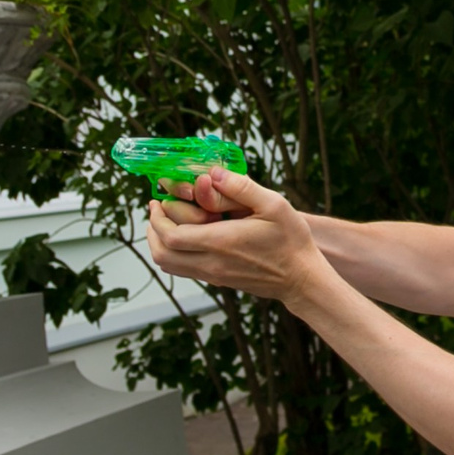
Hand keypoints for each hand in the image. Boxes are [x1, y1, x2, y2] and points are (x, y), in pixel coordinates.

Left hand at [146, 170, 327, 304]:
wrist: (301, 279)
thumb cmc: (290, 240)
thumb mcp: (273, 205)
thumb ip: (241, 187)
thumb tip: (213, 173)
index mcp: (221, 242)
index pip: (170, 237)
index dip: (157, 219)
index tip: (157, 202)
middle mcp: (211, 263)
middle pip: (162, 255)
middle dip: (152, 231)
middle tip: (157, 211)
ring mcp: (213, 275)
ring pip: (169, 266)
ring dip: (160, 243)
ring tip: (167, 222)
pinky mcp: (217, 281)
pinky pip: (183, 269)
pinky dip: (174, 253)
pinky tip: (187, 234)